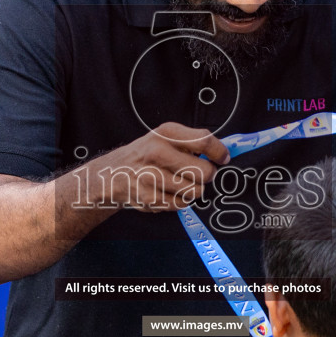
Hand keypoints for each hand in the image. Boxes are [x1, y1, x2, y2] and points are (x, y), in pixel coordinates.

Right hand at [81, 123, 228, 211]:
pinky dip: (180, 201)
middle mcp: (156, 151)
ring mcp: (150, 176)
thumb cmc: (146, 156)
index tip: (223, 159)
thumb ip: (192, 142)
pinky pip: (180, 204)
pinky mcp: (148, 197)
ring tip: (182, 184)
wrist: (112, 174)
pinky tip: (169, 193)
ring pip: (194, 191)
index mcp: (165, 133)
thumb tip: (224, 152)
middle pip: (203, 171)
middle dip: (207, 176)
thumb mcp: (165, 138)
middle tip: (200, 175)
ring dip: (194, 190)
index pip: (203, 140)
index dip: (219, 152)